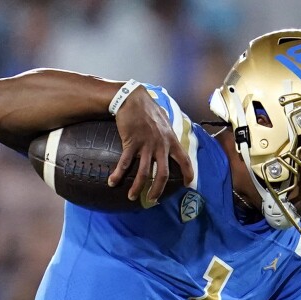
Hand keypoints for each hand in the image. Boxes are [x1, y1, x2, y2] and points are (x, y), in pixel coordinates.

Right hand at [108, 85, 192, 207]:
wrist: (133, 99)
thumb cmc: (148, 109)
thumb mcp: (165, 120)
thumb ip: (168, 133)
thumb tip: (171, 140)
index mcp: (171, 140)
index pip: (184, 160)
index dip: (188, 173)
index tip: (187, 184)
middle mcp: (161, 145)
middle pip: (163, 174)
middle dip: (158, 190)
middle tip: (153, 200)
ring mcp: (146, 145)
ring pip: (144, 173)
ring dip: (138, 187)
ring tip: (132, 197)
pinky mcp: (131, 143)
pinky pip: (125, 163)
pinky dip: (118, 174)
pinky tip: (112, 182)